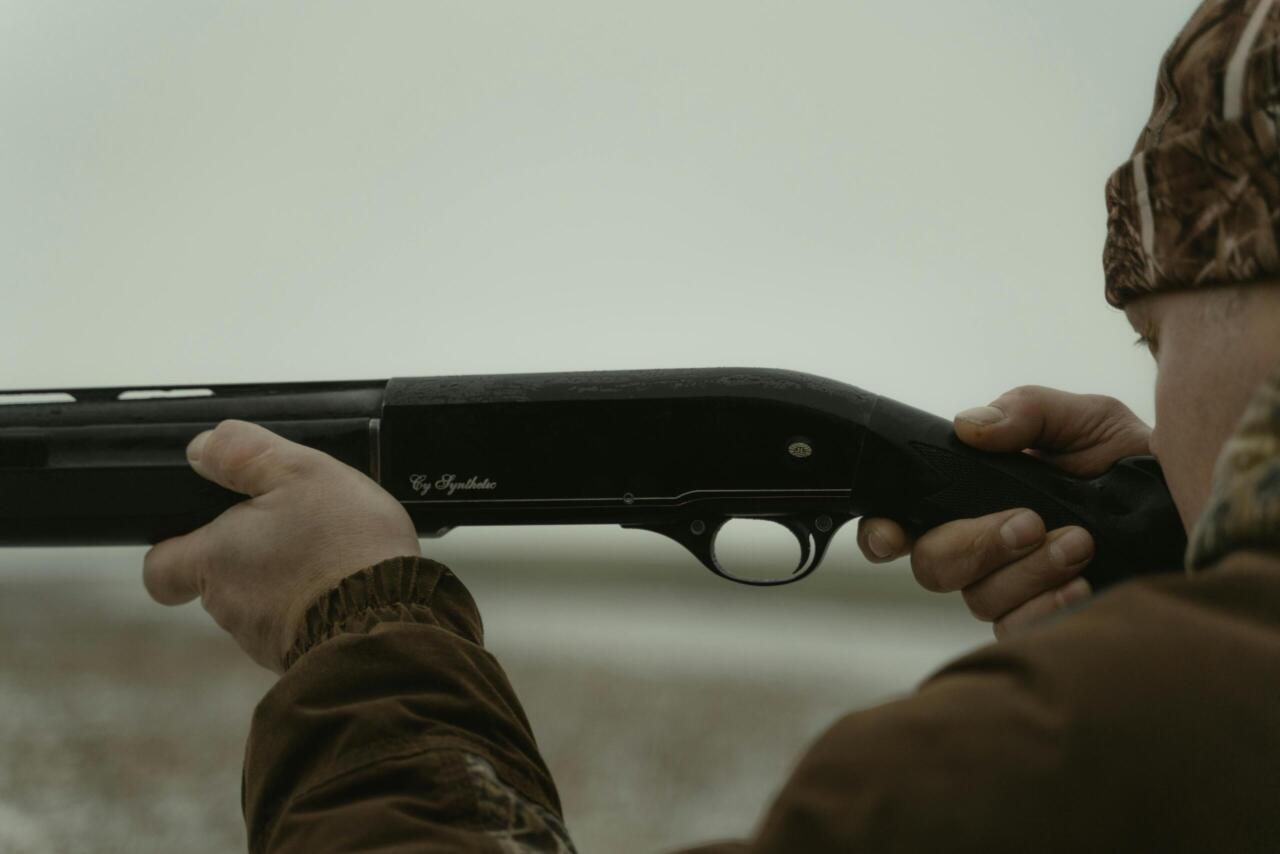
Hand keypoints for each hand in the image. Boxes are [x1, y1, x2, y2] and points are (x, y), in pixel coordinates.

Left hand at [142, 420, 422, 672]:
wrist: (388, 619)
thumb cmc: (341, 545)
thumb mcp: (301, 472)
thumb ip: (246, 454)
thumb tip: (202, 448)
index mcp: (215, 558)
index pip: (159, 569)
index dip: (174, 551)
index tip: (199, 536)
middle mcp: (228, 605)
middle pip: (220, 582)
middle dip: (251, 559)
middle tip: (296, 532)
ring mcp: (263, 638)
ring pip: (260, 606)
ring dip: (287, 585)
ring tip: (333, 558)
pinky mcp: (299, 658)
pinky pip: (297, 630)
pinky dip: (315, 610)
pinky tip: (349, 588)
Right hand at [856, 387, 1151, 638]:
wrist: (1194, 504)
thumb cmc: (1131, 462)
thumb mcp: (1084, 418)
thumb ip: (1026, 411)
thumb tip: (969, 427)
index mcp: (973, 496)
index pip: (905, 521)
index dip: (883, 533)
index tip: (893, 535)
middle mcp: (983, 546)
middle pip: (932, 565)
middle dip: (975, 544)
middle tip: (1030, 522)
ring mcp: (1011, 587)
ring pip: (978, 598)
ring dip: (1025, 571)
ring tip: (1079, 542)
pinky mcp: (1044, 620)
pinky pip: (1017, 630)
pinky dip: (1046, 606)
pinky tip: (1082, 581)